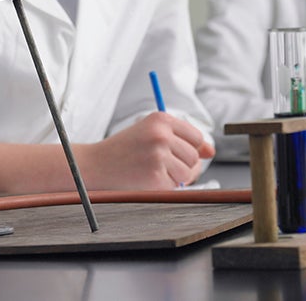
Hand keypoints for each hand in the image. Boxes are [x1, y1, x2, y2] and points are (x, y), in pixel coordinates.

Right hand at [79, 112, 215, 189]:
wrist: (94, 165)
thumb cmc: (123, 150)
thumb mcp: (149, 134)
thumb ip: (181, 139)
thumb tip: (211, 151)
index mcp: (160, 119)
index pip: (196, 136)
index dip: (190, 149)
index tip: (175, 153)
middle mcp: (161, 135)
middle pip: (194, 156)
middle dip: (182, 164)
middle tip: (156, 163)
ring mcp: (159, 156)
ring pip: (187, 173)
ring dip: (174, 177)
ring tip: (150, 171)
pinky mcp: (156, 177)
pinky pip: (175, 186)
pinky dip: (163, 187)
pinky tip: (145, 179)